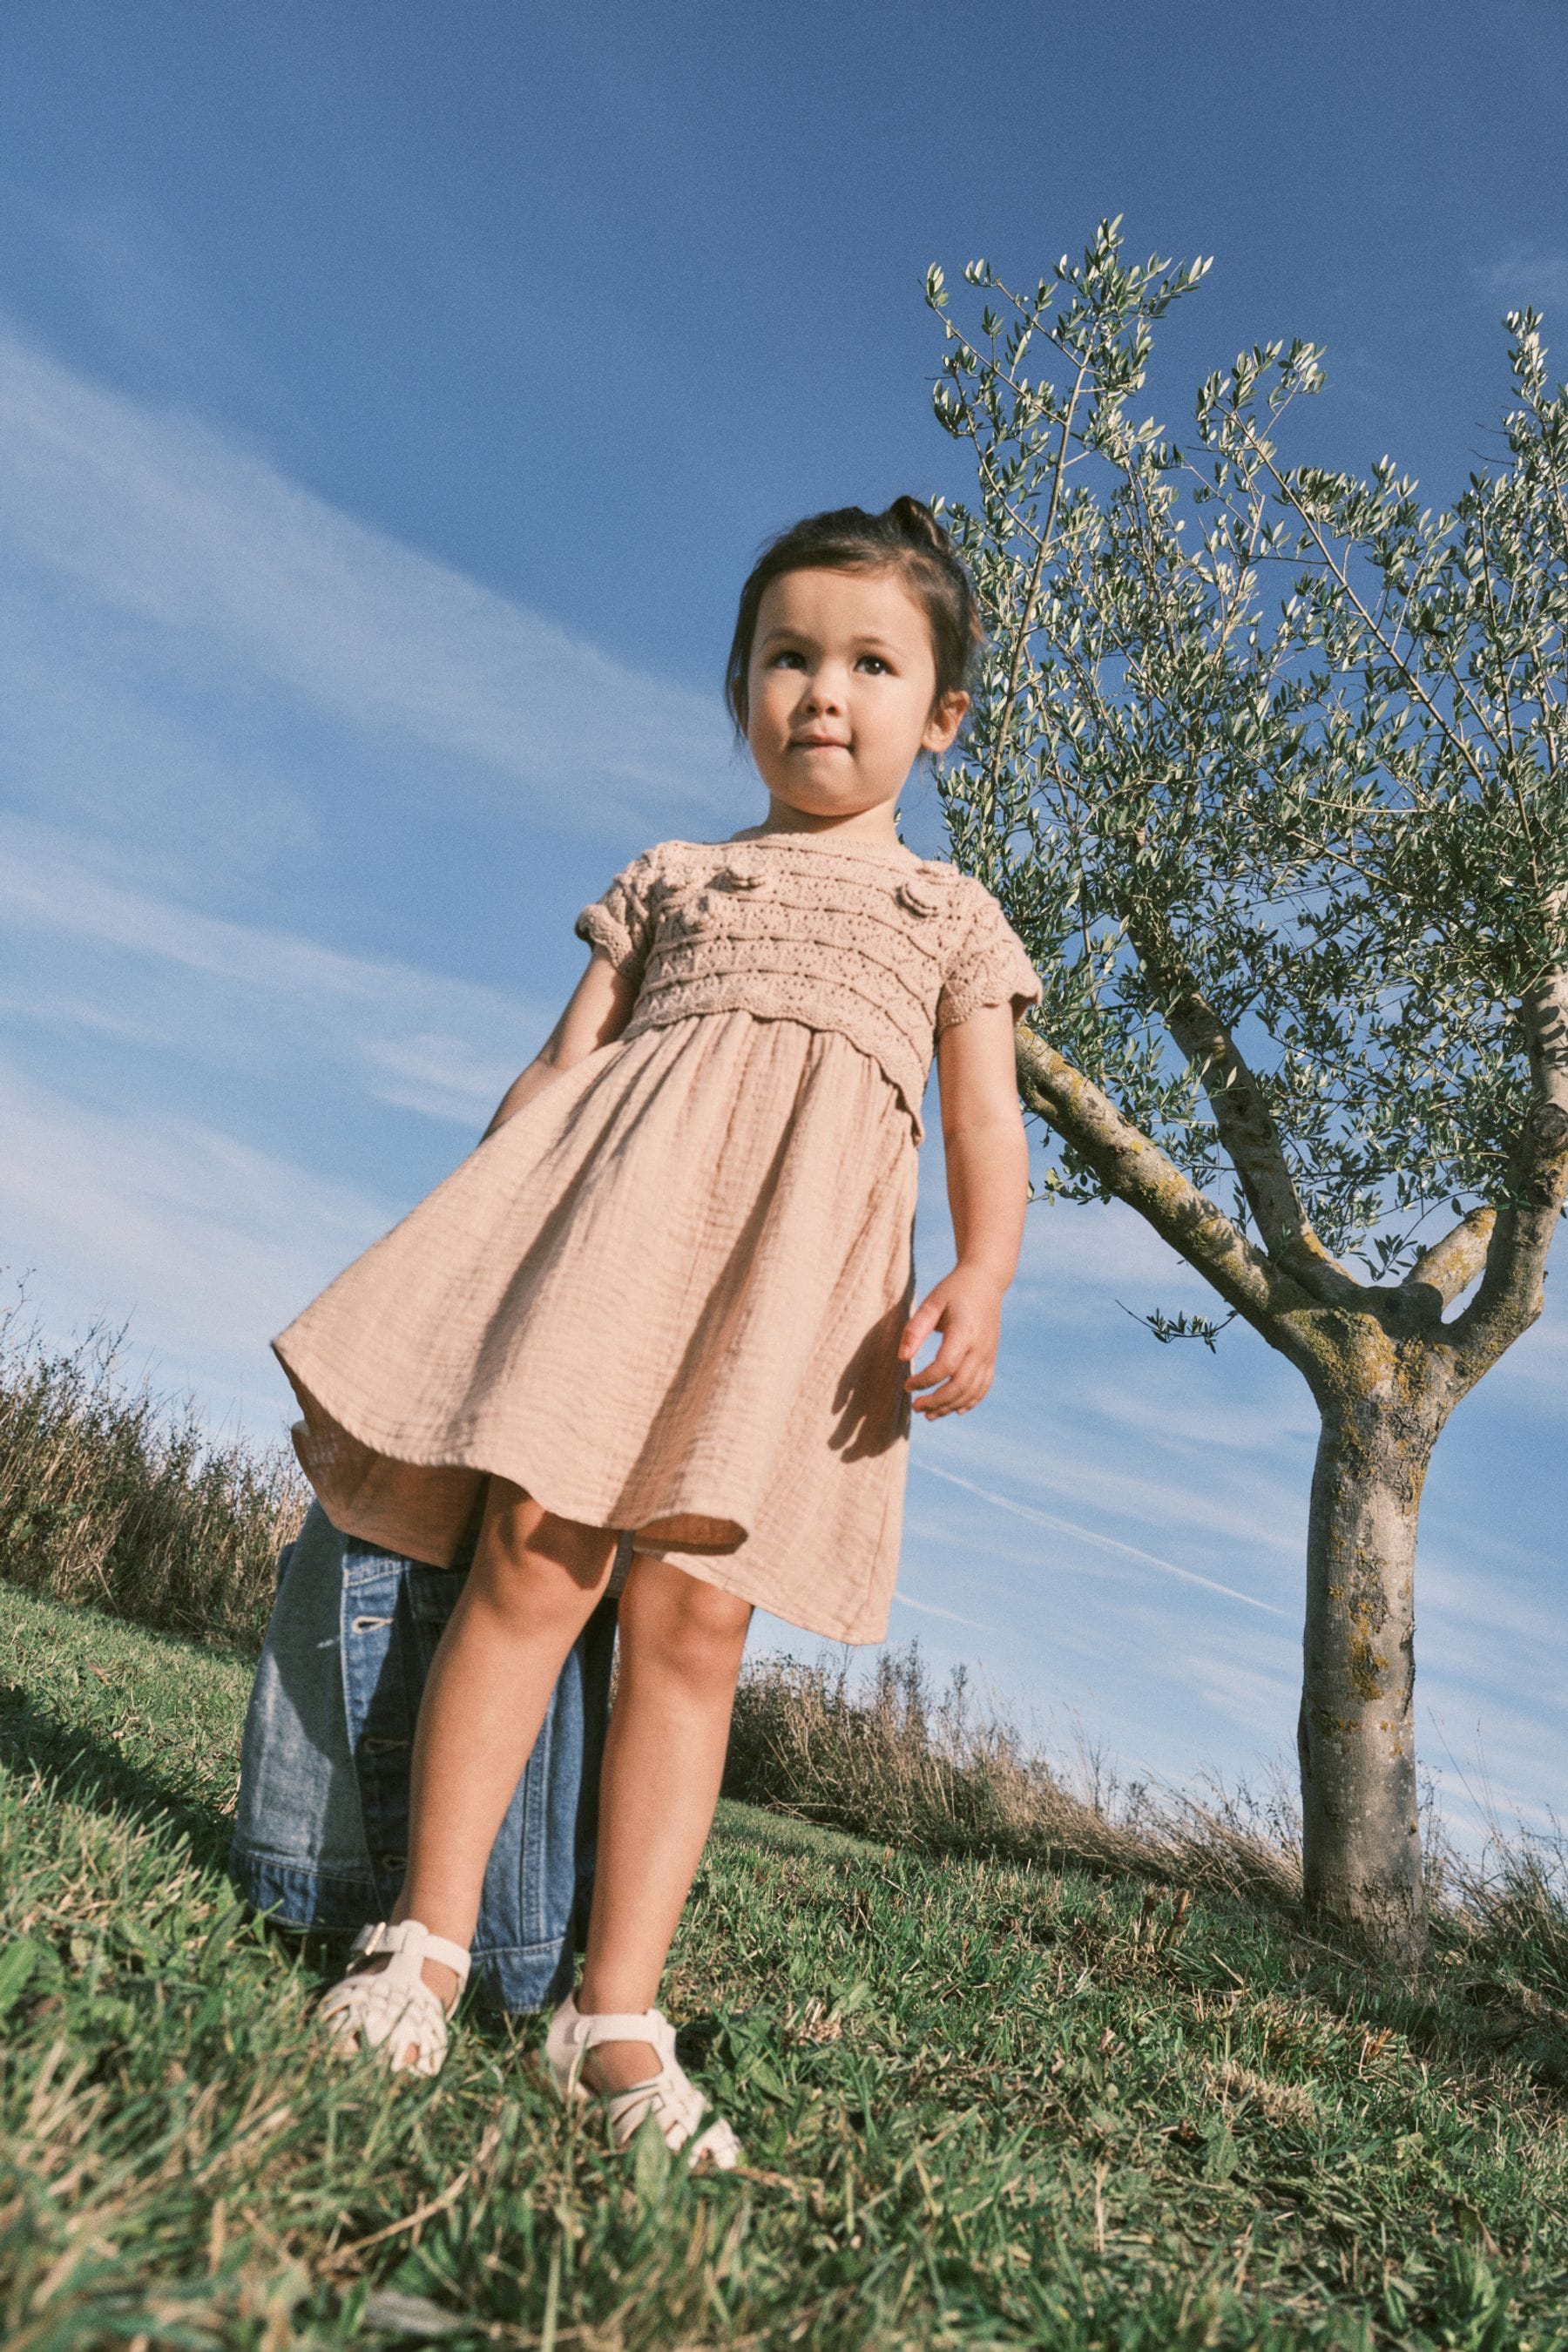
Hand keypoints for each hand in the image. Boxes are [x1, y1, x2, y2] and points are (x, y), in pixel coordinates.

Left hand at [897, 1267, 1004, 1418]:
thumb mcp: (931, 1303)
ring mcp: (989, 1355)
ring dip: (950, 1406)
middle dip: (937, 1401)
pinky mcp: (992, 1358)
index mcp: (965, 1332)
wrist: (986, 1281)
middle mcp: (981, 1347)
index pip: (946, 1366)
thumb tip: (902, 1358)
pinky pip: (984, 1387)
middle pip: (961, 1385)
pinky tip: (954, 1410)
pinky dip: (970, 1402)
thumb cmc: (953, 1290)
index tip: (907, 1384)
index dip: (925, 1380)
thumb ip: (915, 1329)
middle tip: (915, 1407)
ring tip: (929, 1414)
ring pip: (972, 1391)